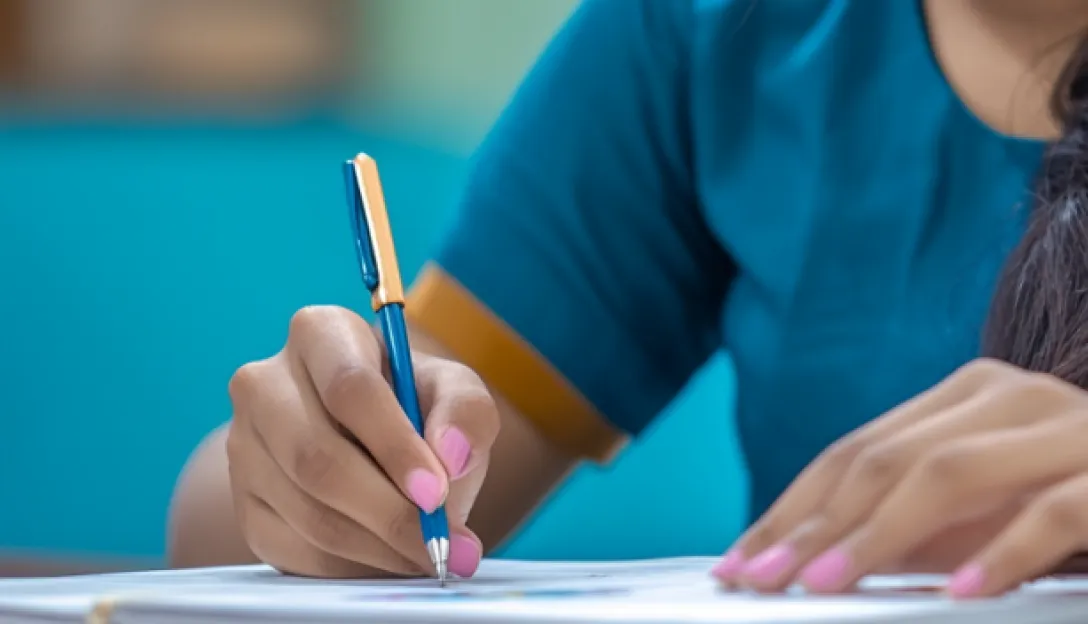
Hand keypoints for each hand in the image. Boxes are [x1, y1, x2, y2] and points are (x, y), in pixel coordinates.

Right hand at [226, 305, 499, 578]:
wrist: (372, 445)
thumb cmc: (416, 408)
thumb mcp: (456, 393)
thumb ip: (466, 413)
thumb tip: (449, 456)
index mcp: (319, 332)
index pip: (349, 388)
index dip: (395, 446)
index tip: (437, 492)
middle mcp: (266, 382)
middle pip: (319, 458)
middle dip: (388, 511)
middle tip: (440, 542)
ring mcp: (244, 444)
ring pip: (308, 511)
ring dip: (378, 545)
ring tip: (428, 554)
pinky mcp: (243, 501)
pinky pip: (294, 548)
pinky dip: (351, 566)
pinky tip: (390, 559)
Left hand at [713, 358, 1087, 597]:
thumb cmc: (1071, 495)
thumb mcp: (981, 507)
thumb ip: (913, 520)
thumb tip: (812, 559)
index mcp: (965, 396)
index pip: (855, 450)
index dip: (792, 505)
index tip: (741, 557)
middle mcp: (1008, 397)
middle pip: (885, 460)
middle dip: (814, 524)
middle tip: (760, 578)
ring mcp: (1068, 428)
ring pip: (951, 474)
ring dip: (879, 536)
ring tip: (826, 585)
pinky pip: (1056, 511)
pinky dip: (1005, 552)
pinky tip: (960, 593)